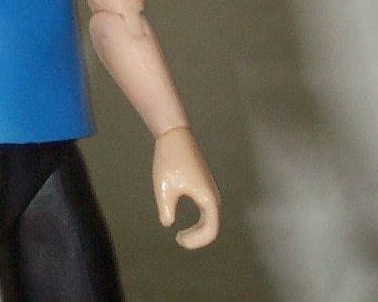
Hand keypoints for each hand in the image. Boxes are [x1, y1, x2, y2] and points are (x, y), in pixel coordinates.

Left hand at [152, 126, 219, 248]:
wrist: (174, 135)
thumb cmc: (169, 160)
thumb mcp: (164, 187)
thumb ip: (166, 209)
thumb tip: (168, 223)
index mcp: (208, 198)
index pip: (210, 231)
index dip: (196, 241)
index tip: (178, 238)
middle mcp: (213, 196)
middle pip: (212, 228)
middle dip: (197, 239)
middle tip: (178, 240)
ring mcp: (210, 191)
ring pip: (211, 220)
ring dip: (198, 232)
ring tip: (180, 236)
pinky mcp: (204, 186)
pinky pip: (207, 212)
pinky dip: (199, 223)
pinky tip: (185, 224)